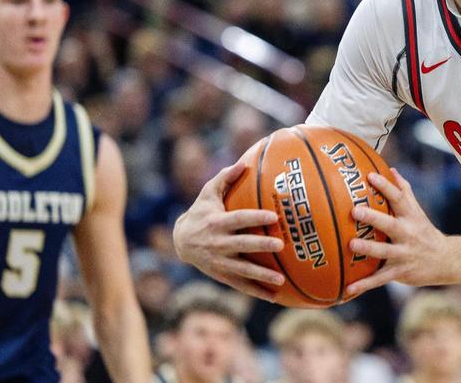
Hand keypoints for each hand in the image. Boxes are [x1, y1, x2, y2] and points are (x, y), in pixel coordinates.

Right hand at [173, 163, 285, 299]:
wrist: (179, 241)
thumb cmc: (201, 212)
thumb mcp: (207, 193)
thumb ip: (224, 178)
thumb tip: (242, 163)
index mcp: (217, 223)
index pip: (238, 219)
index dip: (254, 217)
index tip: (272, 216)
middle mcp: (218, 244)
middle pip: (242, 245)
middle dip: (260, 245)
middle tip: (281, 245)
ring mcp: (219, 262)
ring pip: (242, 270)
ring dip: (261, 276)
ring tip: (281, 281)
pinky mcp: (221, 275)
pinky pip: (240, 285)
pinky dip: (256, 291)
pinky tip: (275, 297)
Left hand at [344, 168, 448, 296]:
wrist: (446, 260)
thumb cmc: (425, 232)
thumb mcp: (417, 211)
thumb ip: (404, 191)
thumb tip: (390, 169)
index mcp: (410, 217)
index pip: (398, 198)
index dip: (385, 186)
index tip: (370, 176)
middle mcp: (408, 234)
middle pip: (390, 224)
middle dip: (373, 218)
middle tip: (355, 210)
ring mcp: (405, 254)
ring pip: (385, 252)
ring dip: (369, 249)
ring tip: (351, 245)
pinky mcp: (401, 272)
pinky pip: (381, 279)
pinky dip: (365, 285)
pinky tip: (347, 290)